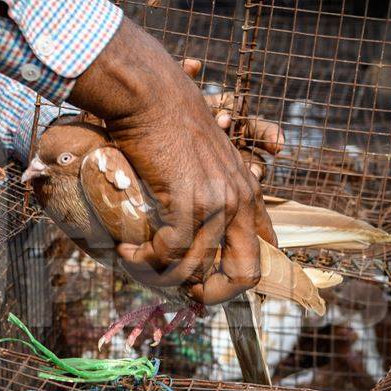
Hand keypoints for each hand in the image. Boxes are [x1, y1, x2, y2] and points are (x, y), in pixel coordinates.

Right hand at [67, 18, 275, 303]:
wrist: (152, 96)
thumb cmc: (169, 121)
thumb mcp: (205, 155)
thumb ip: (210, 187)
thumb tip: (189, 226)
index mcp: (247, 192)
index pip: (263, 251)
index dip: (235, 276)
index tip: (204, 282)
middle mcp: (238, 202)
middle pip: (244, 275)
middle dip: (213, 294)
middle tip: (178, 292)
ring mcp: (216, 204)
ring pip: (194, 267)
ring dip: (160, 273)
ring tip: (134, 258)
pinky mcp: (188, 202)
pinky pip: (168, 251)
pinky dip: (143, 256)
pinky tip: (126, 247)